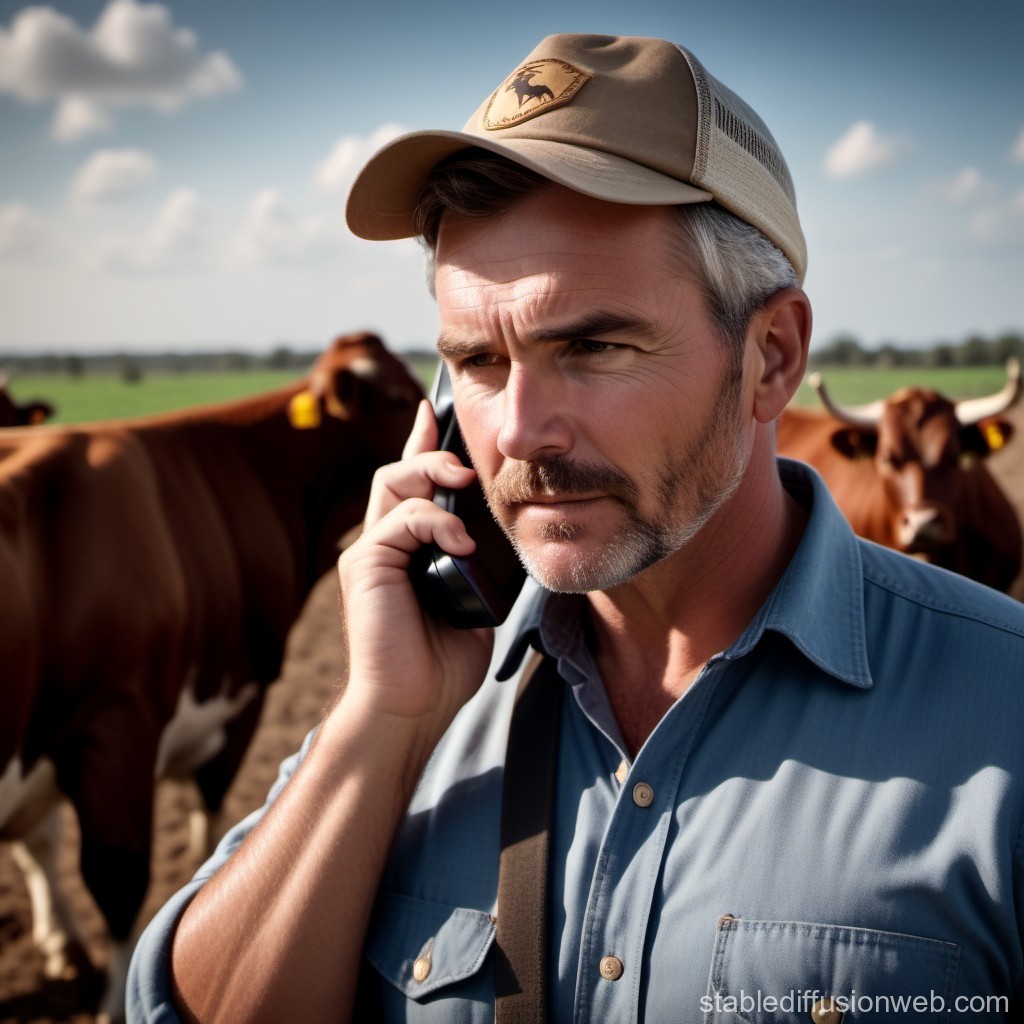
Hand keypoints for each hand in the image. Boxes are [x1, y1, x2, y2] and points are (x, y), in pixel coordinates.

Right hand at [336, 399, 494, 729]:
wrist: (412, 707)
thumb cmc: (441, 664)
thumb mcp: (474, 601)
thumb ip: (478, 564)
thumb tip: (502, 535)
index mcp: (408, 550)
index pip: (411, 486)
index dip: (421, 445)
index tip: (434, 411)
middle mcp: (384, 544)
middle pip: (398, 473)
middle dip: (430, 452)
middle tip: (466, 461)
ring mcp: (370, 554)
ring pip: (392, 483)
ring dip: (430, 473)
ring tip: (464, 481)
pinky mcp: (363, 566)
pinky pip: (399, 522)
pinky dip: (434, 523)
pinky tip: (461, 542)